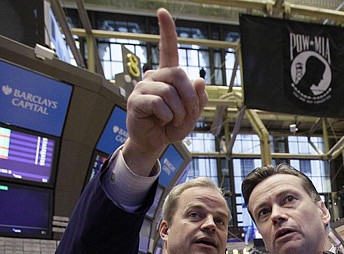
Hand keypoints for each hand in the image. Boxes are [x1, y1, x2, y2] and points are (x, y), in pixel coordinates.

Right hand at [123, 8, 207, 174]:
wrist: (154, 143)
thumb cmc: (170, 127)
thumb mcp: (190, 114)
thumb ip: (197, 98)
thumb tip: (199, 81)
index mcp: (166, 77)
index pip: (167, 50)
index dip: (167, 31)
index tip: (162, 12)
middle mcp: (153, 77)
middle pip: (178, 74)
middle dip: (190, 96)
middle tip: (190, 112)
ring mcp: (142, 88)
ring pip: (169, 92)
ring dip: (178, 111)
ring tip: (174, 121)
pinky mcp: (136, 101)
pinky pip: (158, 103)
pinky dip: (167, 116)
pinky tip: (163, 121)